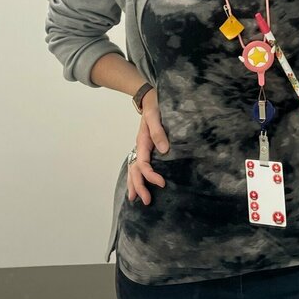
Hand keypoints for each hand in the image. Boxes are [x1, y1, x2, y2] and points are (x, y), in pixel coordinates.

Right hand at [127, 88, 168, 205]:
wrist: (150, 98)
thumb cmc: (155, 106)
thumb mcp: (156, 116)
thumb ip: (158, 132)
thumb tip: (164, 150)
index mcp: (142, 141)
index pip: (144, 164)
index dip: (151, 176)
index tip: (162, 183)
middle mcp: (140, 147)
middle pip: (135, 170)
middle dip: (139, 186)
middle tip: (146, 201)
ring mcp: (141, 148)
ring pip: (133, 169)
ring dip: (134, 184)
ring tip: (135, 198)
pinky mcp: (145, 147)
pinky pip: (138, 165)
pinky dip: (136, 176)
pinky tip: (138, 184)